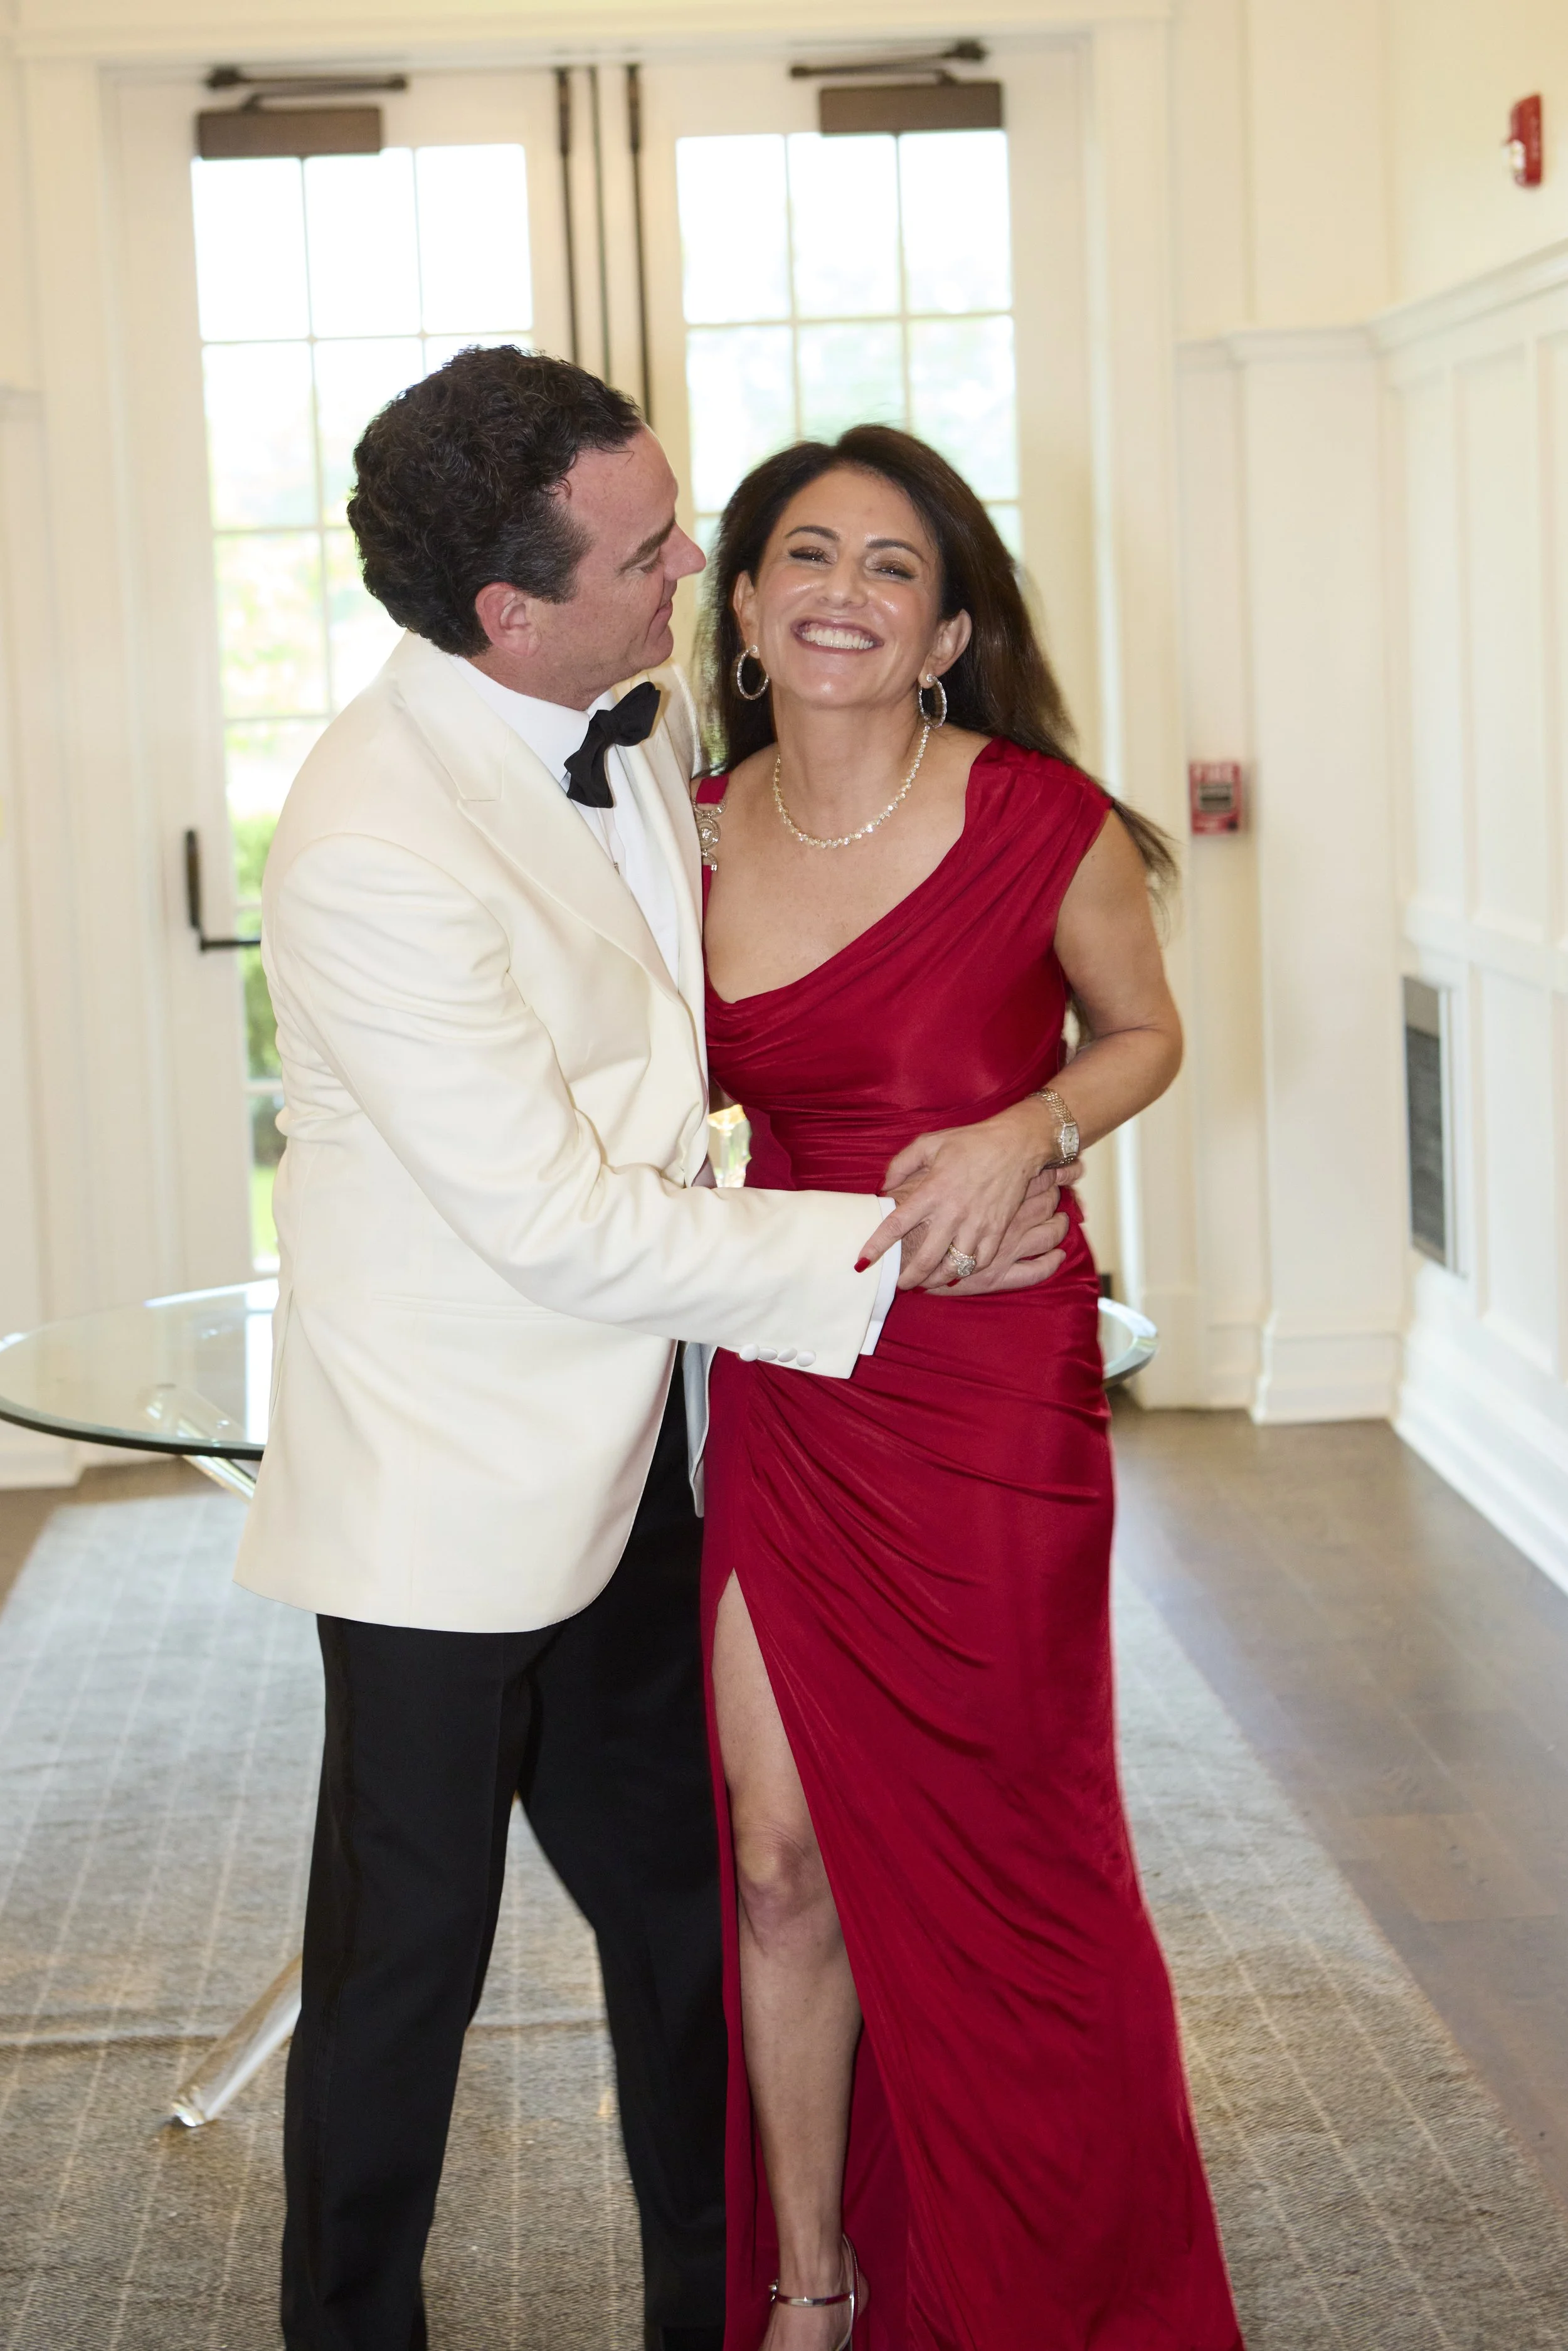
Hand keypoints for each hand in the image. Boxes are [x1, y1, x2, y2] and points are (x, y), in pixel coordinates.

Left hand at [857, 1099, 1064, 1289]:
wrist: (1015, 1145)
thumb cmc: (970, 1142)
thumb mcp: (929, 1143)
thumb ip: (900, 1164)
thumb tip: (883, 1187)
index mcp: (932, 1190)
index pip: (896, 1224)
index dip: (877, 1246)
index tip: (862, 1262)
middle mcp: (953, 1212)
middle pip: (925, 1258)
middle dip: (908, 1277)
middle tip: (899, 1284)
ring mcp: (977, 1224)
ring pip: (954, 1266)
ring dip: (937, 1279)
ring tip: (926, 1282)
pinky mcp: (997, 1229)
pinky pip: (981, 1261)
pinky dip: (967, 1270)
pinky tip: (957, 1270)